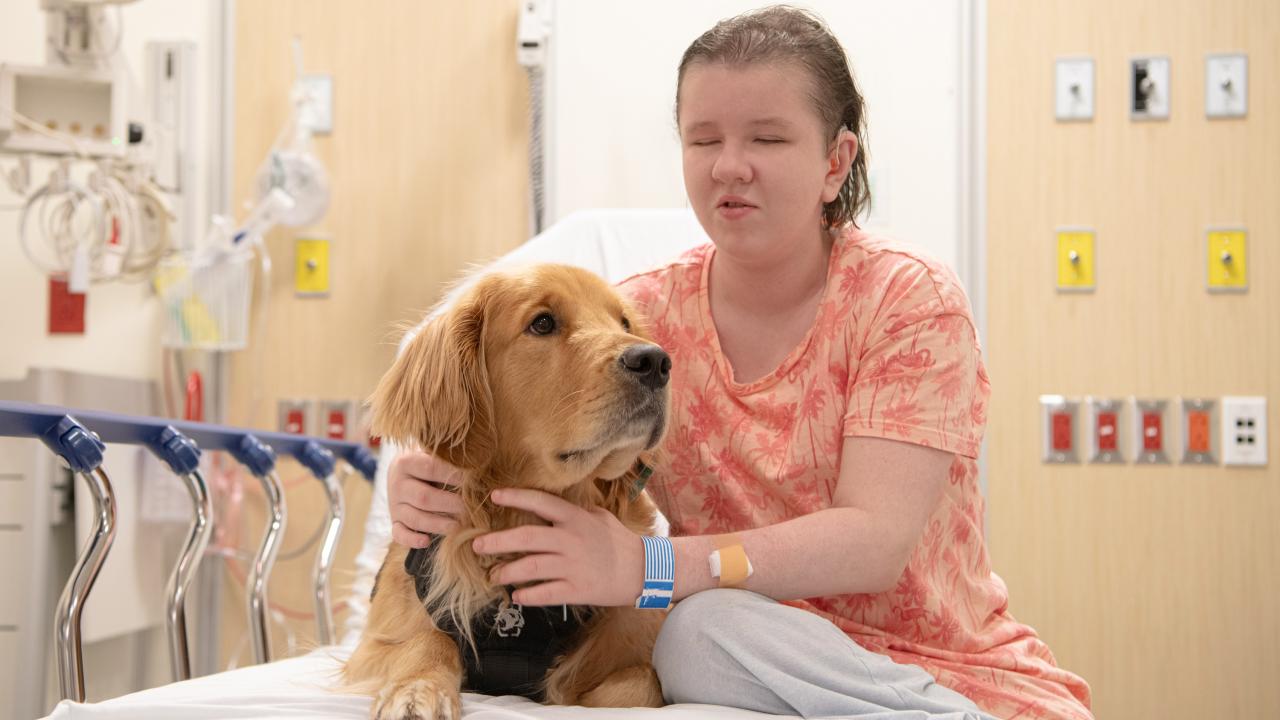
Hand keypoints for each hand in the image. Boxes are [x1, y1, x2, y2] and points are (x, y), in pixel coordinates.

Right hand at [387, 450, 465, 547]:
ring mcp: (394, 505)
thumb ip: (450, 460)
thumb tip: (478, 470)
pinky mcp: (395, 522)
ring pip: (415, 518)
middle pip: (424, 497)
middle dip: (451, 504)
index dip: (454, 476)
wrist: (402, 474)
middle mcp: (397, 484)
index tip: (474, 481)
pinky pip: (399, 534)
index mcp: (406, 462)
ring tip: (459, 526)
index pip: (431, 468)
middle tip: (471, 508)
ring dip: (438, 524)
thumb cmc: (429, 464)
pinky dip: (412, 540)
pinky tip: (426, 541)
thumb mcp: (434, 455)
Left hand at [472, 488, 644, 606]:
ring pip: (531, 568)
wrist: (643, 571)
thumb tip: (549, 504)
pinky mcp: (577, 590)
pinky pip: (546, 593)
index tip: (494, 496)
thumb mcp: (598, 517)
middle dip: (497, 542)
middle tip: (477, 546)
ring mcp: (573, 566)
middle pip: (527, 538)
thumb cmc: (618, 542)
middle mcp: (571, 540)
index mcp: (575, 519)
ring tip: (494, 575)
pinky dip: (528, 596)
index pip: (541, 502)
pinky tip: (516, 596)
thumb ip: (573, 512)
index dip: (516, 497)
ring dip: (507, 572)